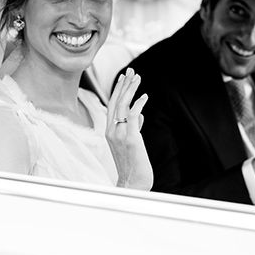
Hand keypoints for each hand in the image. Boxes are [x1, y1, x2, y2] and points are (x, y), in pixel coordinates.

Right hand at [106, 68, 152, 189]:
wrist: (132, 184)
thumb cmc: (133, 166)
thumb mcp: (132, 143)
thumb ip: (134, 127)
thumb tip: (140, 115)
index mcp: (109, 131)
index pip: (112, 105)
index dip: (117, 90)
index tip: (124, 77)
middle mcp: (111, 131)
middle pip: (115, 101)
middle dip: (123, 84)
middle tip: (130, 70)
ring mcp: (119, 135)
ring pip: (122, 105)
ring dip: (131, 89)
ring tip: (137, 77)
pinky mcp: (130, 139)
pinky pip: (133, 116)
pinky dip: (139, 104)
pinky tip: (145, 96)